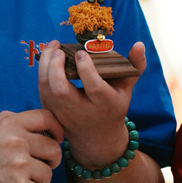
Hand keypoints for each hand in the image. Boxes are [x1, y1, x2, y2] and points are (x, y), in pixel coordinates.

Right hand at [0, 109, 62, 182]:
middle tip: (39, 166)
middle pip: (54, 150)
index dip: (57, 130)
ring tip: (21, 180)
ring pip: (48, 174)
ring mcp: (20, 165)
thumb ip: (15, 121)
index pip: (48, 118)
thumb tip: (41, 125)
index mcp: (12, 124)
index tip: (56, 139)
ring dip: (38, 180)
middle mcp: (18, 141)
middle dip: (50, 161)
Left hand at [38, 40, 145, 168]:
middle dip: (56, 67)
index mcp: (104, 105)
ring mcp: (63, 113)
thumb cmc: (113, 106)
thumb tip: (139, 44)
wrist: (97, 138)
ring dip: (45, 65)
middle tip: (59, 50)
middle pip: (61, 90)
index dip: (86, 69)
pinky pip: (42, 90)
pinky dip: (41, 72)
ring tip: (52, 47)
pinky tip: (47, 56)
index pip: (93, 87)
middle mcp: (81, 111)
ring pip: (47, 89)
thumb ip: (134, 66)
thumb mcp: (126, 89)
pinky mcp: (51, 111)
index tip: (81, 52)